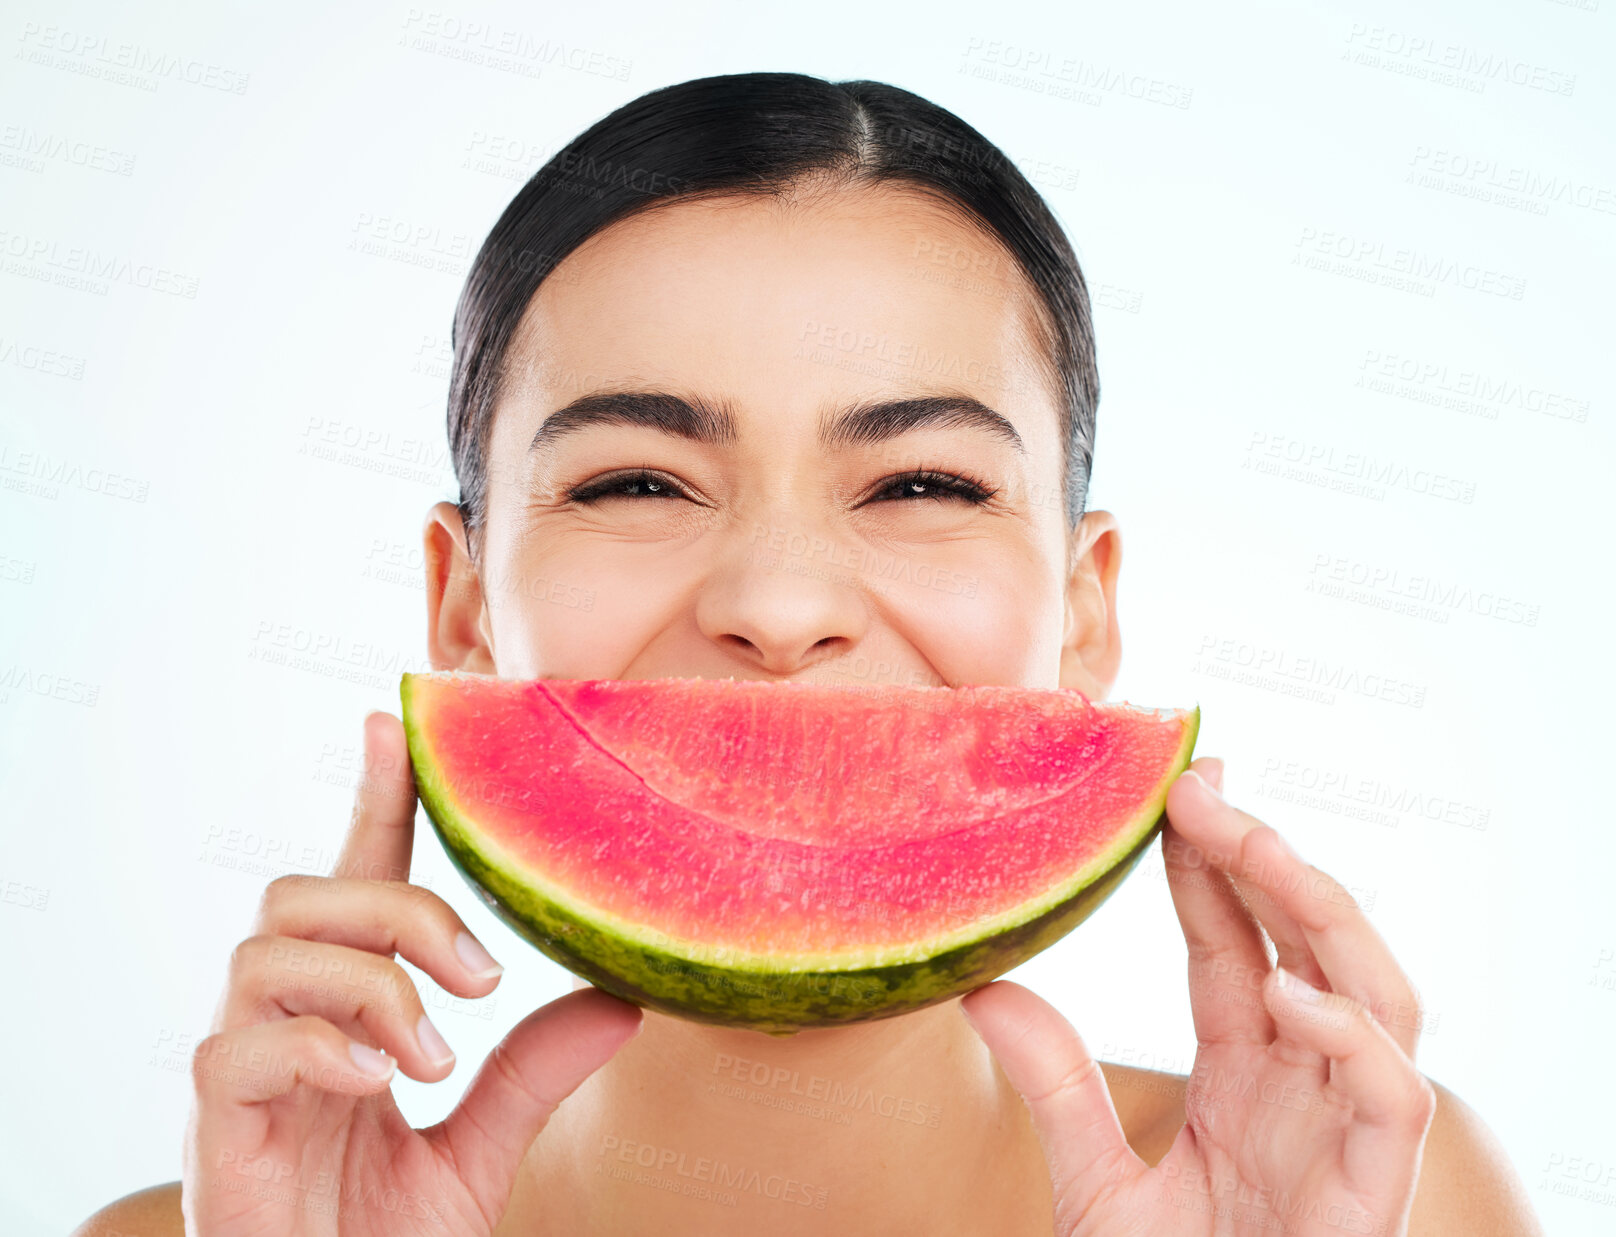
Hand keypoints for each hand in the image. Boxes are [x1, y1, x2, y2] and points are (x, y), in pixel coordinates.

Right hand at [181, 711, 641, 1235]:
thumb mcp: (479, 1147)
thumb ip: (530, 1072)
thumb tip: (622, 998)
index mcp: (344, 1013)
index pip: (352, 882)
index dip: (372, 800)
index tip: (392, 720)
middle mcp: (283, 1025)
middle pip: (305, 895)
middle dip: (402, 910)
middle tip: (485, 978)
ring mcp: (240, 1074)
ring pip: (268, 952)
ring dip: (372, 983)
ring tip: (434, 1054)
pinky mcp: (216, 1130)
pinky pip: (237, 1048)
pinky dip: (319, 1049)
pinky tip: (378, 1081)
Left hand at [961, 756, 1437, 1236]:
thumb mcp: (1094, 1189)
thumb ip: (1055, 1088)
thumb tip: (982, 990)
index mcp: (1245, 1073)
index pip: (1234, 943)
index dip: (1209, 864)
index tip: (1170, 788)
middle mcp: (1305, 1085)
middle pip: (1311, 945)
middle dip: (1264, 859)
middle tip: (1200, 789)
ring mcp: (1346, 1132)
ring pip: (1378, 992)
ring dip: (1318, 912)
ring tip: (1249, 846)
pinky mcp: (1372, 1192)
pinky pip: (1394, 1096)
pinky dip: (1353, 1036)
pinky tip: (1287, 992)